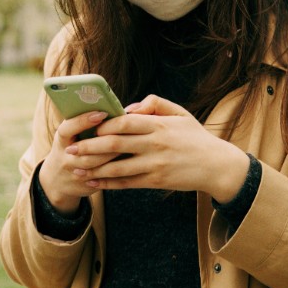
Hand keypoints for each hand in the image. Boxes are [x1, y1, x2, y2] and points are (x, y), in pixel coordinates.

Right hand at [37, 110, 123, 213]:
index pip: (68, 129)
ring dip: (114, 155)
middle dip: (107, 140)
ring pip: (97, 165)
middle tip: (125, 130)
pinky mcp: (86, 185)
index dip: (83, 121)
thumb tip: (108, 107)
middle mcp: (65, 158)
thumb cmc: (71, 148)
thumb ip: (83, 122)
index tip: (101, 113)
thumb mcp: (70, 135)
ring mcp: (75, 174)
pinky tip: (130, 162)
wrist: (57, 180)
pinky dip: (117, 170)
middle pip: (86, 149)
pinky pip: (104, 179)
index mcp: (61, 140)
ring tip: (131, 145)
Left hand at [69, 96, 250, 198]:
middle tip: (70, 149)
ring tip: (75, 169)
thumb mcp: (180, 113)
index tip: (87, 127)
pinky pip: (126, 183)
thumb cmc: (196, 137)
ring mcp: (155, 165)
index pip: (124, 122)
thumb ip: (155, 104)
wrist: (217, 166)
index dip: (103, 124)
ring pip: (117, 167)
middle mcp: (155, 144)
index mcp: (159, 125)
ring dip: (93, 168)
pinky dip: (108, 183)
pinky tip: (93, 182)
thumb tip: (129, 107)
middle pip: (115, 144)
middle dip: (89, 147)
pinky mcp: (156, 181)